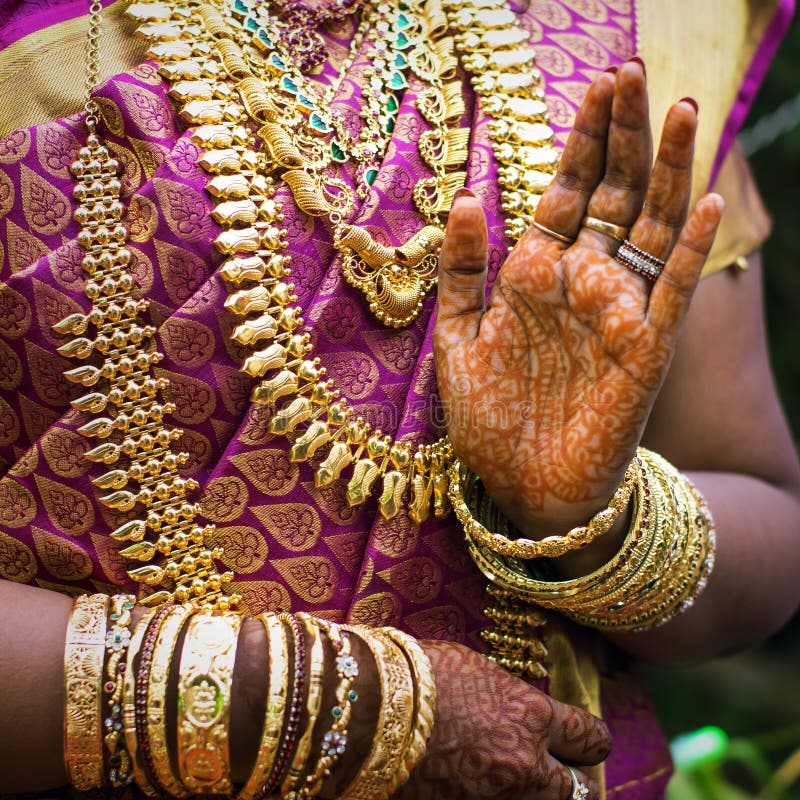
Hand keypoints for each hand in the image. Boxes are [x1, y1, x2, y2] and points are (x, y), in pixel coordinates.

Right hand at [394, 641, 609, 798]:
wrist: (366, 705)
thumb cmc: (419, 674)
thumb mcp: (479, 674)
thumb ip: (513, 700)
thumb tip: (527, 714)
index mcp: (530, 715)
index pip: (590, 738)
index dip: (588, 740)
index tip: (582, 740)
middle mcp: (524, 764)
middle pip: (577, 789)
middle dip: (569, 778)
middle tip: (556, 770)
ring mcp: (495, 799)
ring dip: (534, 792)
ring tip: (513, 777)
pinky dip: (498, 798)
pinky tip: (478, 784)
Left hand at [433, 60, 722, 536]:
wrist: (520, 485)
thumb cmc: (490, 416)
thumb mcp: (460, 335)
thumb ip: (463, 270)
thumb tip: (466, 196)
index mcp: (537, 274)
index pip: (566, 191)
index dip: (581, 140)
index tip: (595, 85)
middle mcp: (582, 283)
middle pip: (612, 194)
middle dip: (622, 135)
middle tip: (631, 73)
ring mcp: (617, 312)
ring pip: (650, 228)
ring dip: (666, 172)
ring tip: (679, 111)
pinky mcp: (645, 351)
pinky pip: (671, 293)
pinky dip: (687, 251)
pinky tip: (700, 204)